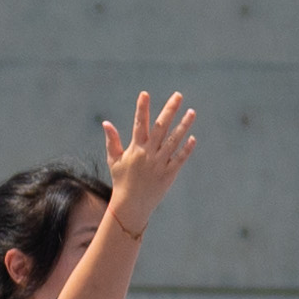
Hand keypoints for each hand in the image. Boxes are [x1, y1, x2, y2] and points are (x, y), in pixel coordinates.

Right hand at [96, 90, 197, 220]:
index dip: (141, 108)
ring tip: (192, 112)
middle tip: (178, 95)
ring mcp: (160, 163)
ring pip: (174, 140)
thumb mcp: (114, 160)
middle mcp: (148, 153)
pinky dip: (186, 149)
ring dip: (183, 125)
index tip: (145, 93)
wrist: (131, 205)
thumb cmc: (121, 181)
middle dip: (169, 110)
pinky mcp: (169, 174)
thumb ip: (112, 140)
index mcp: (135, 148)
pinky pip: (180, 159)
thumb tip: (106, 123)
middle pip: (160, 127)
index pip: (138, 123)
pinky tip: (192, 138)